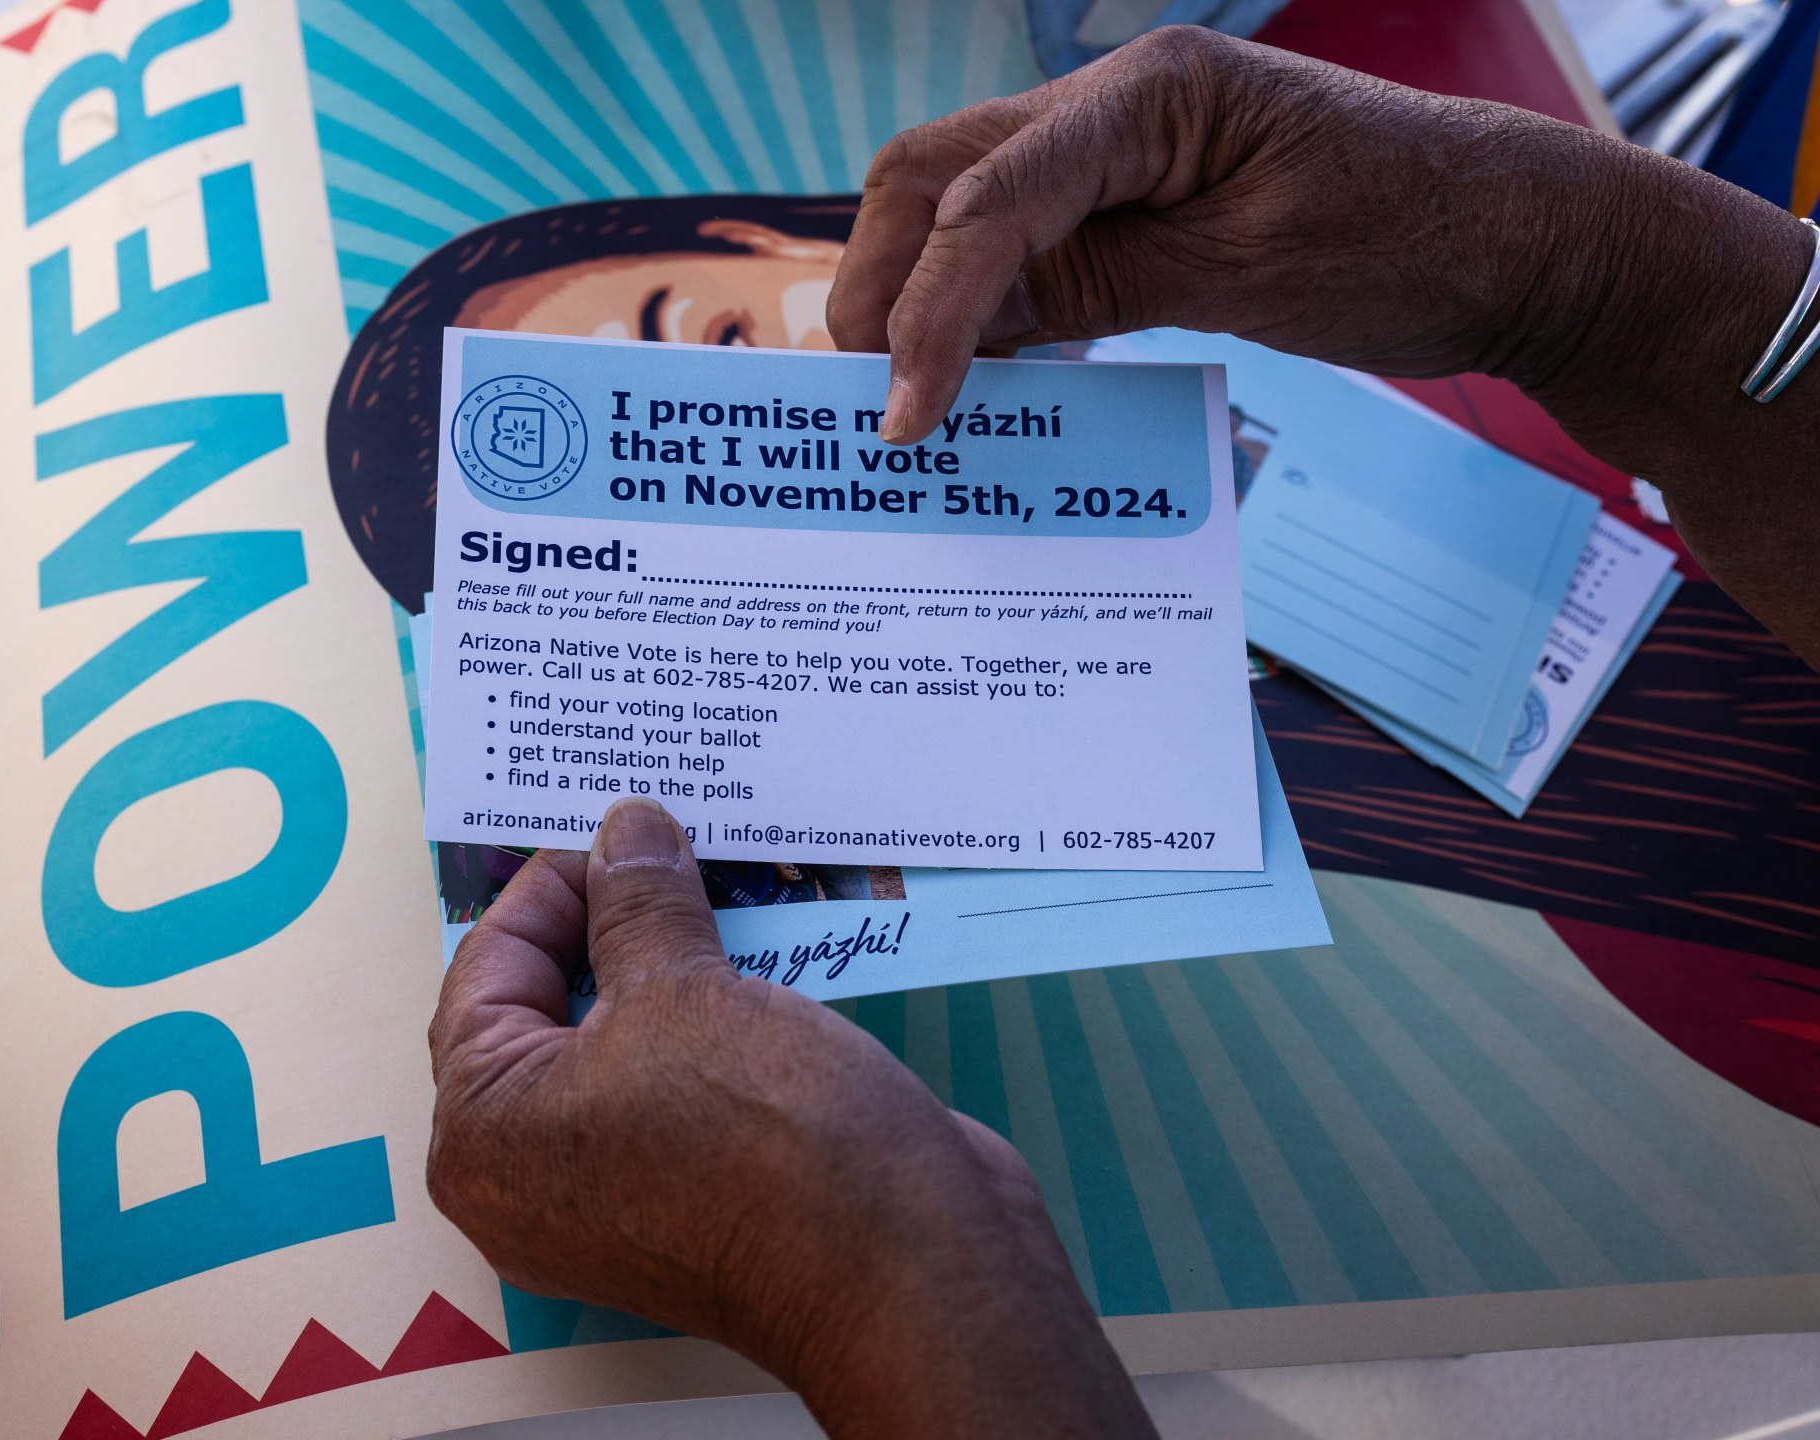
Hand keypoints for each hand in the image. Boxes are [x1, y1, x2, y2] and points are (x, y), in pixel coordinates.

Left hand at [427, 798, 1153, 1439]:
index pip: (486, 970)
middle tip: (665, 841)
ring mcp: (612, 1197)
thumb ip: (637, 902)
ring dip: (671, 964)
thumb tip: (625, 833)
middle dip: (610, 920)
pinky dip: (712, 1018)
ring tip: (719, 880)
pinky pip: (681, 1083)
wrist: (908, 1271)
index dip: (552, 884)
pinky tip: (762, 953)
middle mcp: (529, 1180)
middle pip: (547, 1009)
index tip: (618, 826)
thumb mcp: (682, 987)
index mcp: (482, 1136)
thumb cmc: (766, 1142)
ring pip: (624, 1044)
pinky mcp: (694, 1197)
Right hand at [827, 28, 1819, 662]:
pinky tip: (978, 375)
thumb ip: (1098, 286)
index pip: (989, 198)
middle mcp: (1120, 104)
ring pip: (967, 204)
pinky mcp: (1145, 203)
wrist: (1529, 245)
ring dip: (920, 290)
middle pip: (939, 173)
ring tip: (899, 391)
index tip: (904, 417)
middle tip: (861, 393)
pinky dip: (987, 306)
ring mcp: (1129, 150)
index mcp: (1150, 94)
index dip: (929, 310)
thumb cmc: (1417, 240)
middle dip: (883, 279)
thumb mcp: (1246, 275)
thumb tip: (965, 326)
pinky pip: (1031, 244)